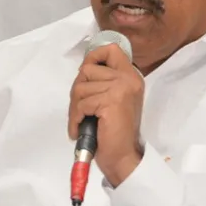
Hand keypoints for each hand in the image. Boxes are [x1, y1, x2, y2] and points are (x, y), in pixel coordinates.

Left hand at [68, 43, 143, 186]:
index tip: (85, 74)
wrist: (124, 156)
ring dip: (74, 107)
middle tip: (79, 109)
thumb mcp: (114, 99)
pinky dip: (75, 117)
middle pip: (87, 69)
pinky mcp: (111, 100)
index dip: (93, 56)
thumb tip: (83, 70)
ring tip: (80, 121)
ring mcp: (121, 88)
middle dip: (77, 90)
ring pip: (80, 87)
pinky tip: (79, 128)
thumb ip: (104, 81)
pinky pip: (81, 103)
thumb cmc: (115, 131)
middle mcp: (128, 78)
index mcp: (130, 76)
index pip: (111, 49)